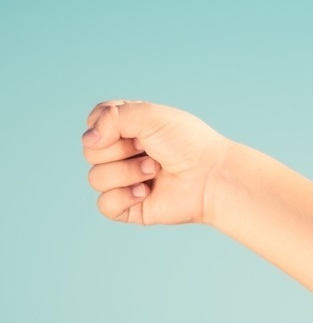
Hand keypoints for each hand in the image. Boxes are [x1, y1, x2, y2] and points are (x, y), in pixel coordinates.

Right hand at [81, 101, 232, 225]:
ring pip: (95, 178)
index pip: (94, 124)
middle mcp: (121, 154)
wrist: (213, 176)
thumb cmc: (189, 144)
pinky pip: (104, 204)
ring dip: (128, 172)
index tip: (139, 128)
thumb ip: (113, 116)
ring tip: (156, 170)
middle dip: (121, 150)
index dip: (109, 126)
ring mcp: (123, 181)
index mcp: (125, 129)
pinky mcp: (129, 207)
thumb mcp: (152, 115)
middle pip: (91, 152)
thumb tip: (89, 140)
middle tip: (152, 151)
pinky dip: (124, 197)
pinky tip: (147, 192)